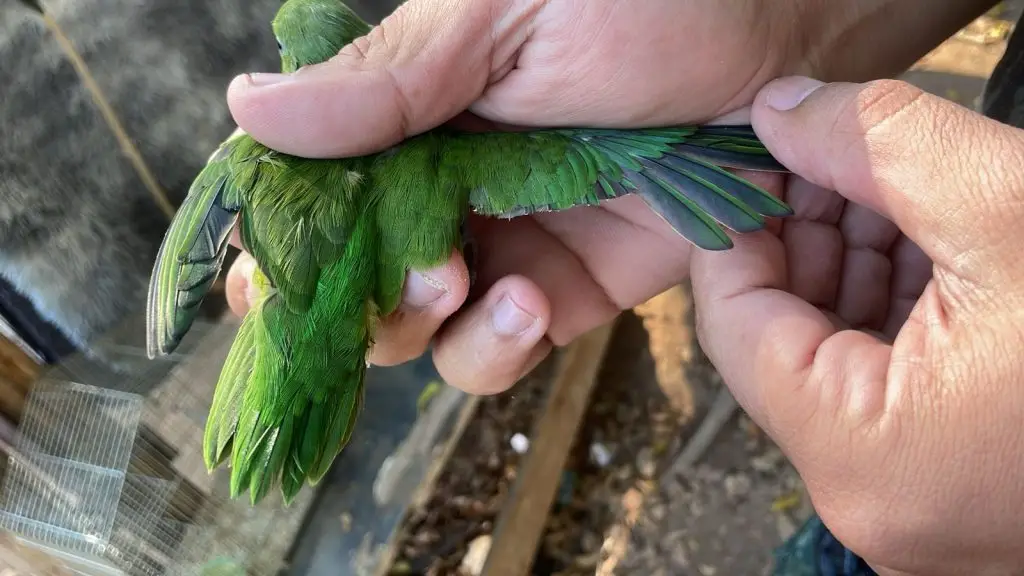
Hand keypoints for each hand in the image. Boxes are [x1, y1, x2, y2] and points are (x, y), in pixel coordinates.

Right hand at [224, 0, 814, 391]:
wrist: (779, 30)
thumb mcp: (501, 16)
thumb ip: (388, 78)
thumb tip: (250, 109)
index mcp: (410, 115)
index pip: (313, 194)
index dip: (279, 244)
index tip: (263, 276)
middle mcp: (448, 186)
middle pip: (356, 280)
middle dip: (353, 301)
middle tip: (397, 273)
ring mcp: (511, 240)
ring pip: (423, 329)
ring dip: (423, 327)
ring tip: (461, 283)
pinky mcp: (578, 287)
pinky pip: (510, 346)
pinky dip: (500, 345)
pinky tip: (529, 304)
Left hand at [691, 76, 1023, 574]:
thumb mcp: (1004, 201)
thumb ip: (867, 146)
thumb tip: (773, 112)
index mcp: (864, 457)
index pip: (734, 324)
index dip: (734, 226)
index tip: (748, 157)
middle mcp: (875, 501)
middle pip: (783, 341)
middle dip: (801, 236)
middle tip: (819, 155)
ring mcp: (917, 500)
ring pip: (836, 359)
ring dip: (851, 263)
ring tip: (880, 184)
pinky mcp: (956, 483)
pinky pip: (890, 384)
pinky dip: (896, 306)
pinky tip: (921, 237)